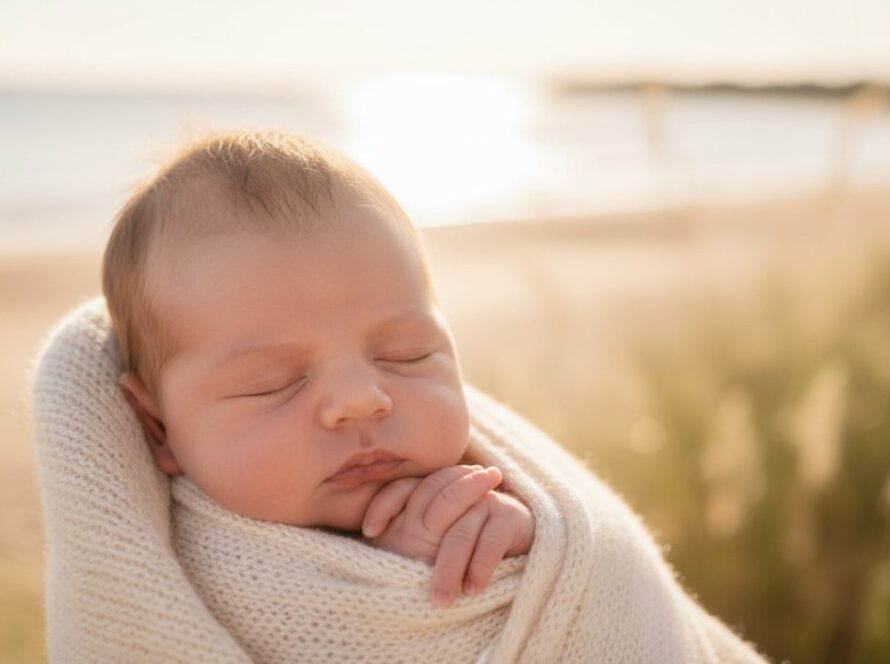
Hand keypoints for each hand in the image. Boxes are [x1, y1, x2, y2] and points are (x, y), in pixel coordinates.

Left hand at [362, 465, 534, 606]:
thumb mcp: (435, 543)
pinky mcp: (510, 516)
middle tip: (408, 585)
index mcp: (434, 493)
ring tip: (442, 601)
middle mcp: (457, 491)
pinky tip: (473, 589)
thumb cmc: (469, 549)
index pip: (402, 488)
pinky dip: (480, 566)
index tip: (370, 533)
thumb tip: (370, 547)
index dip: (384, 505)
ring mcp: (484, 501)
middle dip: (419, 550)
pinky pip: (490, 541)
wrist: (523, 543)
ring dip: (449, 568)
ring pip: (460, 532)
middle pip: (432, 510)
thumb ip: (408, 538)